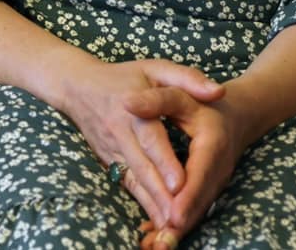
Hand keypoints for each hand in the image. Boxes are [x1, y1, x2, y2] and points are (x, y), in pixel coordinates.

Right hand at [52, 57, 223, 232]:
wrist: (76, 86)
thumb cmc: (123, 76)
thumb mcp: (154, 69)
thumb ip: (187, 78)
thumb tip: (219, 91)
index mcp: (132, 108)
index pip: (151, 137)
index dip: (165, 161)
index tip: (180, 184)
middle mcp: (119, 132)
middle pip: (143, 166)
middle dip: (161, 193)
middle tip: (179, 216)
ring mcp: (112, 149)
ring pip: (134, 180)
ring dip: (152, 203)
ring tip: (170, 225)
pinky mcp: (108, 161)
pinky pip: (127, 184)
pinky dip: (142, 203)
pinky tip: (156, 221)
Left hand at [124, 84, 252, 245]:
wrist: (234, 113)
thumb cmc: (200, 102)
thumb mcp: (179, 94)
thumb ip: (157, 100)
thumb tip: (127, 103)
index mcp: (211, 145)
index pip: (197, 175)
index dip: (185, 197)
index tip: (171, 215)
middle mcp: (216, 170)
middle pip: (198, 201)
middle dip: (180, 223)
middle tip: (161, 243)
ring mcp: (214, 182)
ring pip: (196, 211)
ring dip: (178, 230)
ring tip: (157, 246)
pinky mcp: (208, 190)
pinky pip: (193, 210)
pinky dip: (178, 225)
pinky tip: (158, 239)